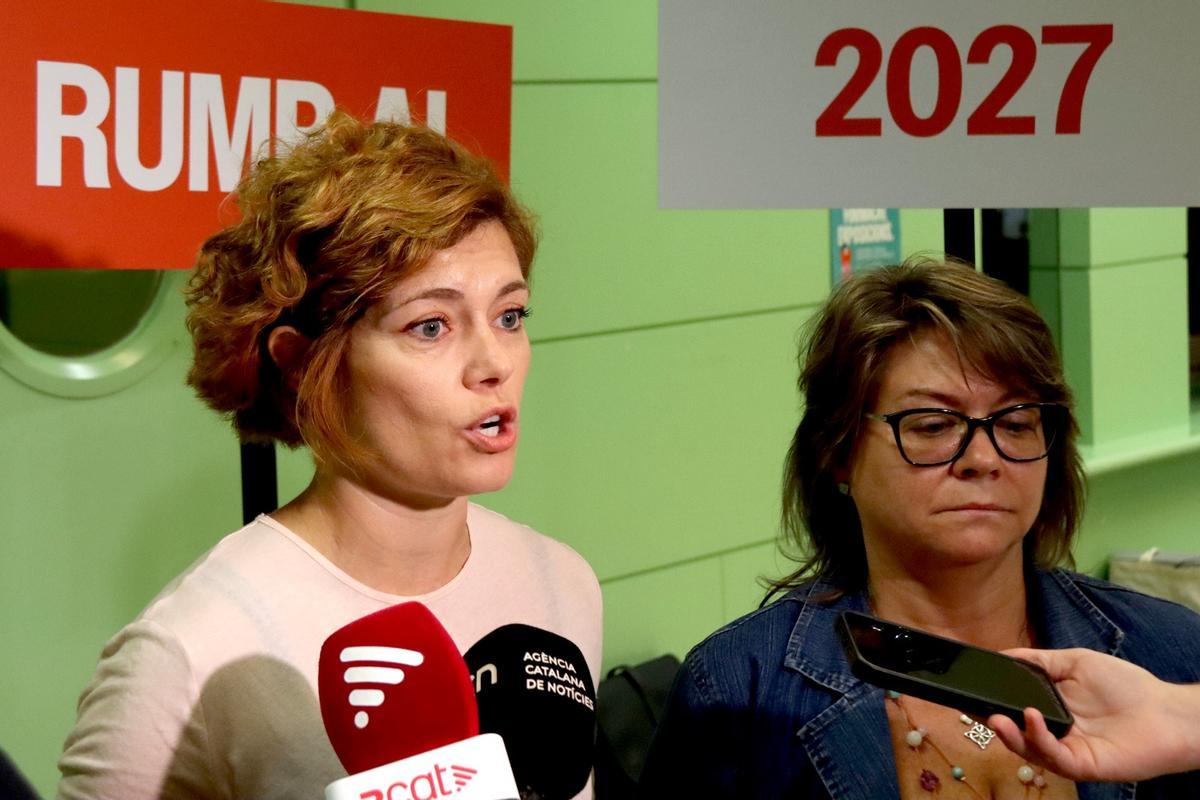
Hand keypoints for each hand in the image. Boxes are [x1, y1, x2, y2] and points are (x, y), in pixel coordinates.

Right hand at [987, 648, 1199, 781]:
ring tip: (997, 718)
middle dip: (994, 723)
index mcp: (1049, 709)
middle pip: (1015, 733)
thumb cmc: (1125, 685)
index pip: (1013, 708)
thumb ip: (1039, 661)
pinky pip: (1053, 756)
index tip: (971, 689)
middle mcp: (1054, 733)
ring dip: (1009, 735)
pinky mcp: (1082, 766)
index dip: (992, 702)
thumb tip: (1003, 654)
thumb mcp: (1074, 662)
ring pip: (1029, 749)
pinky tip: (1032, 717)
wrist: (1166, 711)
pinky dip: (1038, 738)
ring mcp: (1066, 751)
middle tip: (977, 710)